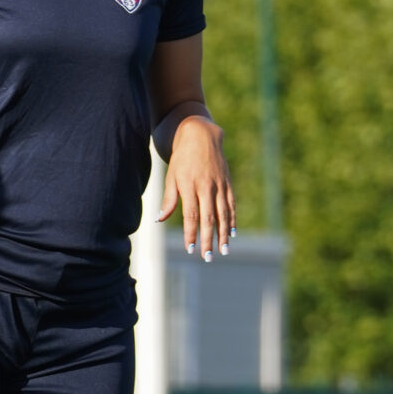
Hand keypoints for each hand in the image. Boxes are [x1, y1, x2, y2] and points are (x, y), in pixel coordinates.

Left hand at [162, 115, 234, 260]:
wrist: (200, 136)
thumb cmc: (182, 159)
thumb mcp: (171, 176)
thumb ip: (168, 199)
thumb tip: (160, 219)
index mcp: (189, 186)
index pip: (191, 215)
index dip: (191, 233)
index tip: (190, 249)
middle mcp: (206, 186)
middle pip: (208, 218)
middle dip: (208, 239)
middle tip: (208, 257)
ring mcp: (219, 185)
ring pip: (223, 213)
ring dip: (223, 234)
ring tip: (224, 250)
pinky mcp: (228, 183)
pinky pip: (231, 204)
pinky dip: (232, 219)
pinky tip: (232, 232)